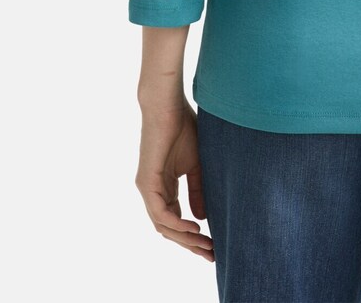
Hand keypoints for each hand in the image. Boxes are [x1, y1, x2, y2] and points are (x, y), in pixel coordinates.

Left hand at [134, 99, 213, 261]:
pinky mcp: (146, 182)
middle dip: (191, 245)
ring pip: (164, 226)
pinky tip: (195, 228)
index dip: (193, 236)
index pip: (176, 220)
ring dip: (186, 239)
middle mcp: (153, 192)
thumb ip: (198, 190)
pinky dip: (177, 223)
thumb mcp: (197, 164)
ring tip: (207, 245)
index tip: (214, 245)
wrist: (168, 105)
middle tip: (212, 254)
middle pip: (169, 229)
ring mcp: (147, 189)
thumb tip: (202, 217)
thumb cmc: (182, 128)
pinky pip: (161, 212)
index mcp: (164, 188)